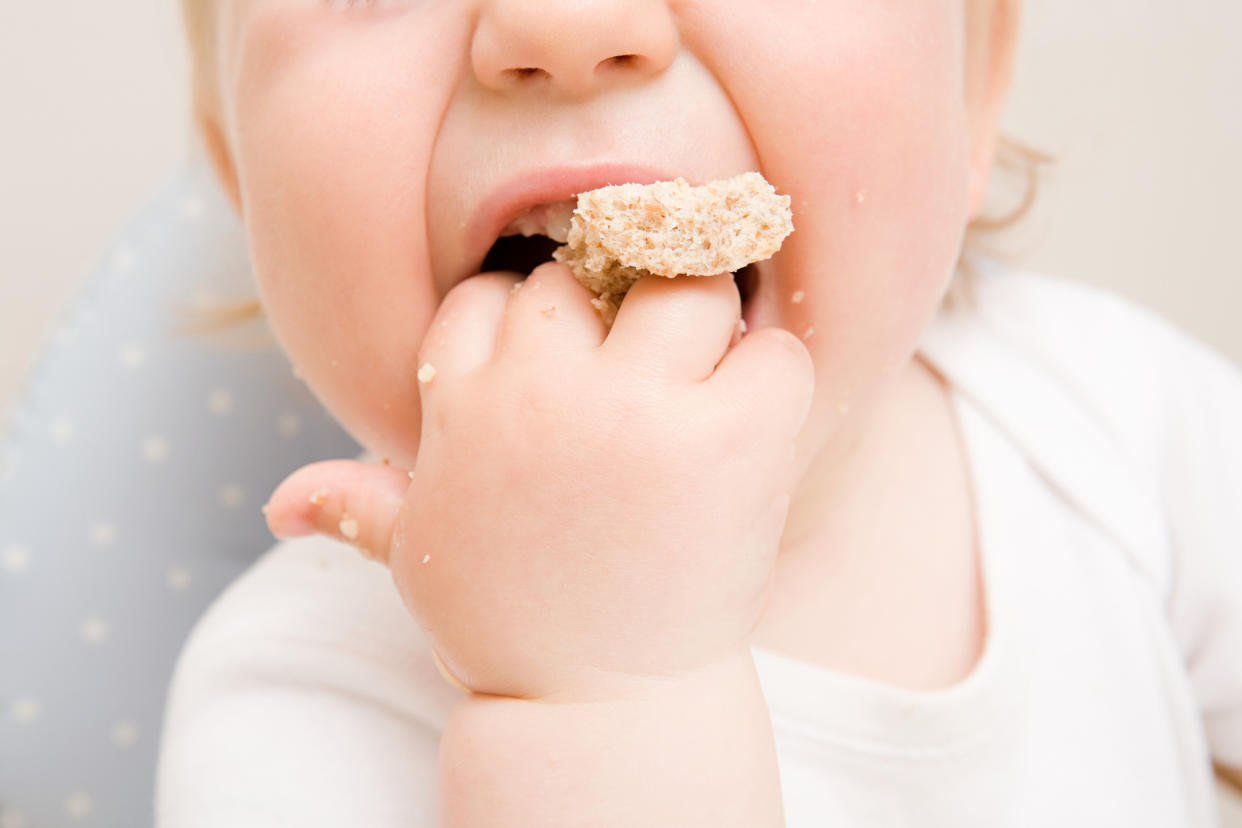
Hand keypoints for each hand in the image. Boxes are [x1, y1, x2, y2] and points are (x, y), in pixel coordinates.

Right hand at [264, 262, 813, 701]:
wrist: (597, 708)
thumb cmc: (512, 623)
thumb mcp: (421, 557)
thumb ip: (358, 507)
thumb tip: (280, 502)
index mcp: (463, 405)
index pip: (490, 297)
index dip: (530, 326)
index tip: (560, 369)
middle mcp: (542, 391)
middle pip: (586, 279)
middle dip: (611, 317)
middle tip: (640, 380)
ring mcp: (638, 409)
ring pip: (686, 290)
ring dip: (701, 328)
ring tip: (700, 390)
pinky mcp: (728, 439)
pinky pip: (775, 353)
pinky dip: (775, 375)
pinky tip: (749, 426)